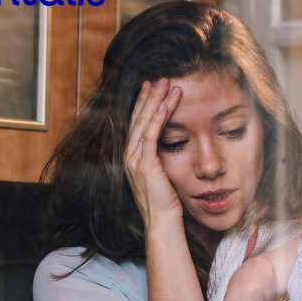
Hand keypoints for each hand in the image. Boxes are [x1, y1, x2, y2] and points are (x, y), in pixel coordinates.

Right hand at [124, 79, 183, 228]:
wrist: (162, 222)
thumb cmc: (165, 202)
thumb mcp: (162, 174)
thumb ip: (161, 158)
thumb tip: (171, 144)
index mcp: (132, 157)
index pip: (137, 124)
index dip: (144, 105)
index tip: (152, 88)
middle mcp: (129, 156)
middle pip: (138, 118)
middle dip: (149, 97)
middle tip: (159, 78)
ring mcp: (134, 160)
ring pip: (144, 122)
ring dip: (155, 101)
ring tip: (166, 84)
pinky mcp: (145, 165)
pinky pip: (150, 135)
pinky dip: (158, 118)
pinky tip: (165, 104)